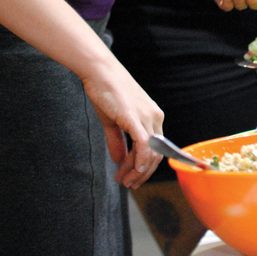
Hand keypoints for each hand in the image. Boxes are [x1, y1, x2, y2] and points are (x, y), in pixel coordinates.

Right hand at [81, 53, 163, 188]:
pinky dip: (139, 162)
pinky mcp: (136, 118)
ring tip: (123, 180)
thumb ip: (118, 141)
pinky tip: (130, 171)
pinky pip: (144, 146)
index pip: (155, 149)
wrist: (100, 71)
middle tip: (127, 184)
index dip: (145, 168)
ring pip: (150, 154)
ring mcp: (148, 117)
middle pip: (156, 155)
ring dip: (137, 172)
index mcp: (153, 116)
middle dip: (141, 173)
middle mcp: (155, 117)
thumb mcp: (114, 121)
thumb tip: (119, 160)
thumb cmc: (106, 92)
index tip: (132, 178)